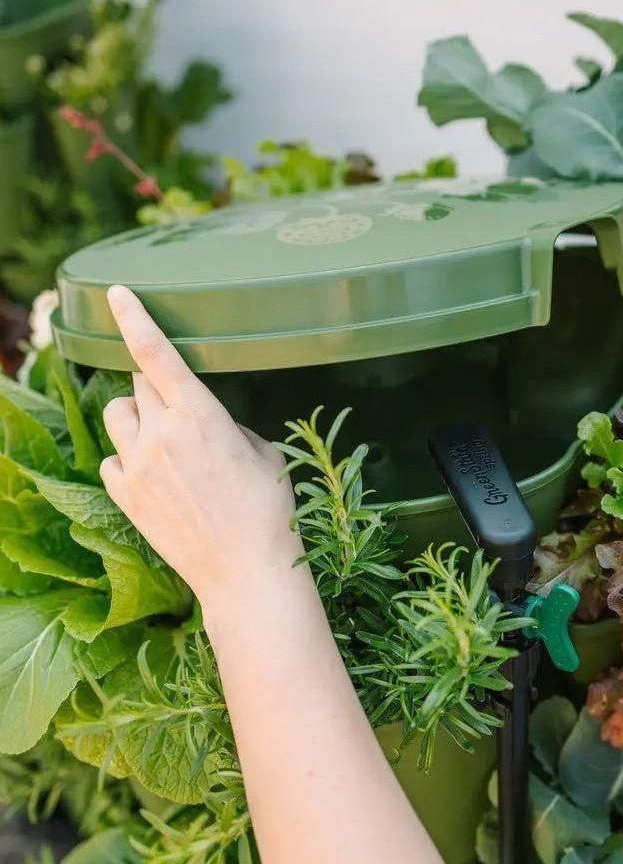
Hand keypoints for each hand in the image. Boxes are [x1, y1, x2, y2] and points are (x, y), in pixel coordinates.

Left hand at [100, 285, 300, 607]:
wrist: (247, 571)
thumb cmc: (270, 509)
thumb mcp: (263, 452)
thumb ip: (227, 426)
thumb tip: (208, 425)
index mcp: (200, 414)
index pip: (155, 354)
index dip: (133, 317)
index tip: (116, 292)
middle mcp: (161, 433)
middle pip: (139, 384)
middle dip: (157, 388)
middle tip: (183, 413)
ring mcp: (139, 466)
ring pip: (117, 416)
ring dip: (136, 418)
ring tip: (163, 442)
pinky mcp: (127, 497)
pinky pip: (112, 460)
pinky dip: (128, 459)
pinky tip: (154, 476)